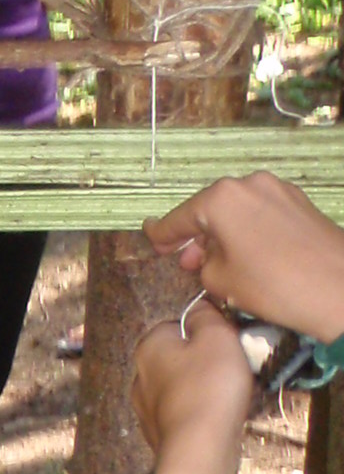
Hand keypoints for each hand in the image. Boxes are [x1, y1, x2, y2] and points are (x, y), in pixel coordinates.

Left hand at [130, 309, 253, 473]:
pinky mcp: (157, 433)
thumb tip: (198, 308)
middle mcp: (139, 375)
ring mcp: (144, 407)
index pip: (177, 325)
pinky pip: (183, 412)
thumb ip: (206, 316)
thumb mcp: (217, 337)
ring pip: (182, 386)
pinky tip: (217, 419)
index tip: (227, 345)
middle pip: (179, 357)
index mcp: (148, 347)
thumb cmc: (210, 387)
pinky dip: (199, 413)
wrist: (199, 451)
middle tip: (232, 372)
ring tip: (229, 398)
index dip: (206, 332)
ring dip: (204, 389)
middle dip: (205, 362)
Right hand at [144, 172, 343, 342]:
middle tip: (183, 260)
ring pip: (237, 211)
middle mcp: (248, 184)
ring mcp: (278, 190)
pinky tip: (244, 253)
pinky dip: (247, 230)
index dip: (162, 233)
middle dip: (195, 234)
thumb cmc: (273, 285)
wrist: (340, 290)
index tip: (150, 238)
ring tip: (214, 260)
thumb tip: (206, 255)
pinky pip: (261, 214)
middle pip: (210, 209)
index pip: (180, 217)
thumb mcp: (220, 280)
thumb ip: (202, 262)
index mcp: (221, 198)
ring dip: (222, 233)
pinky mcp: (299, 203)